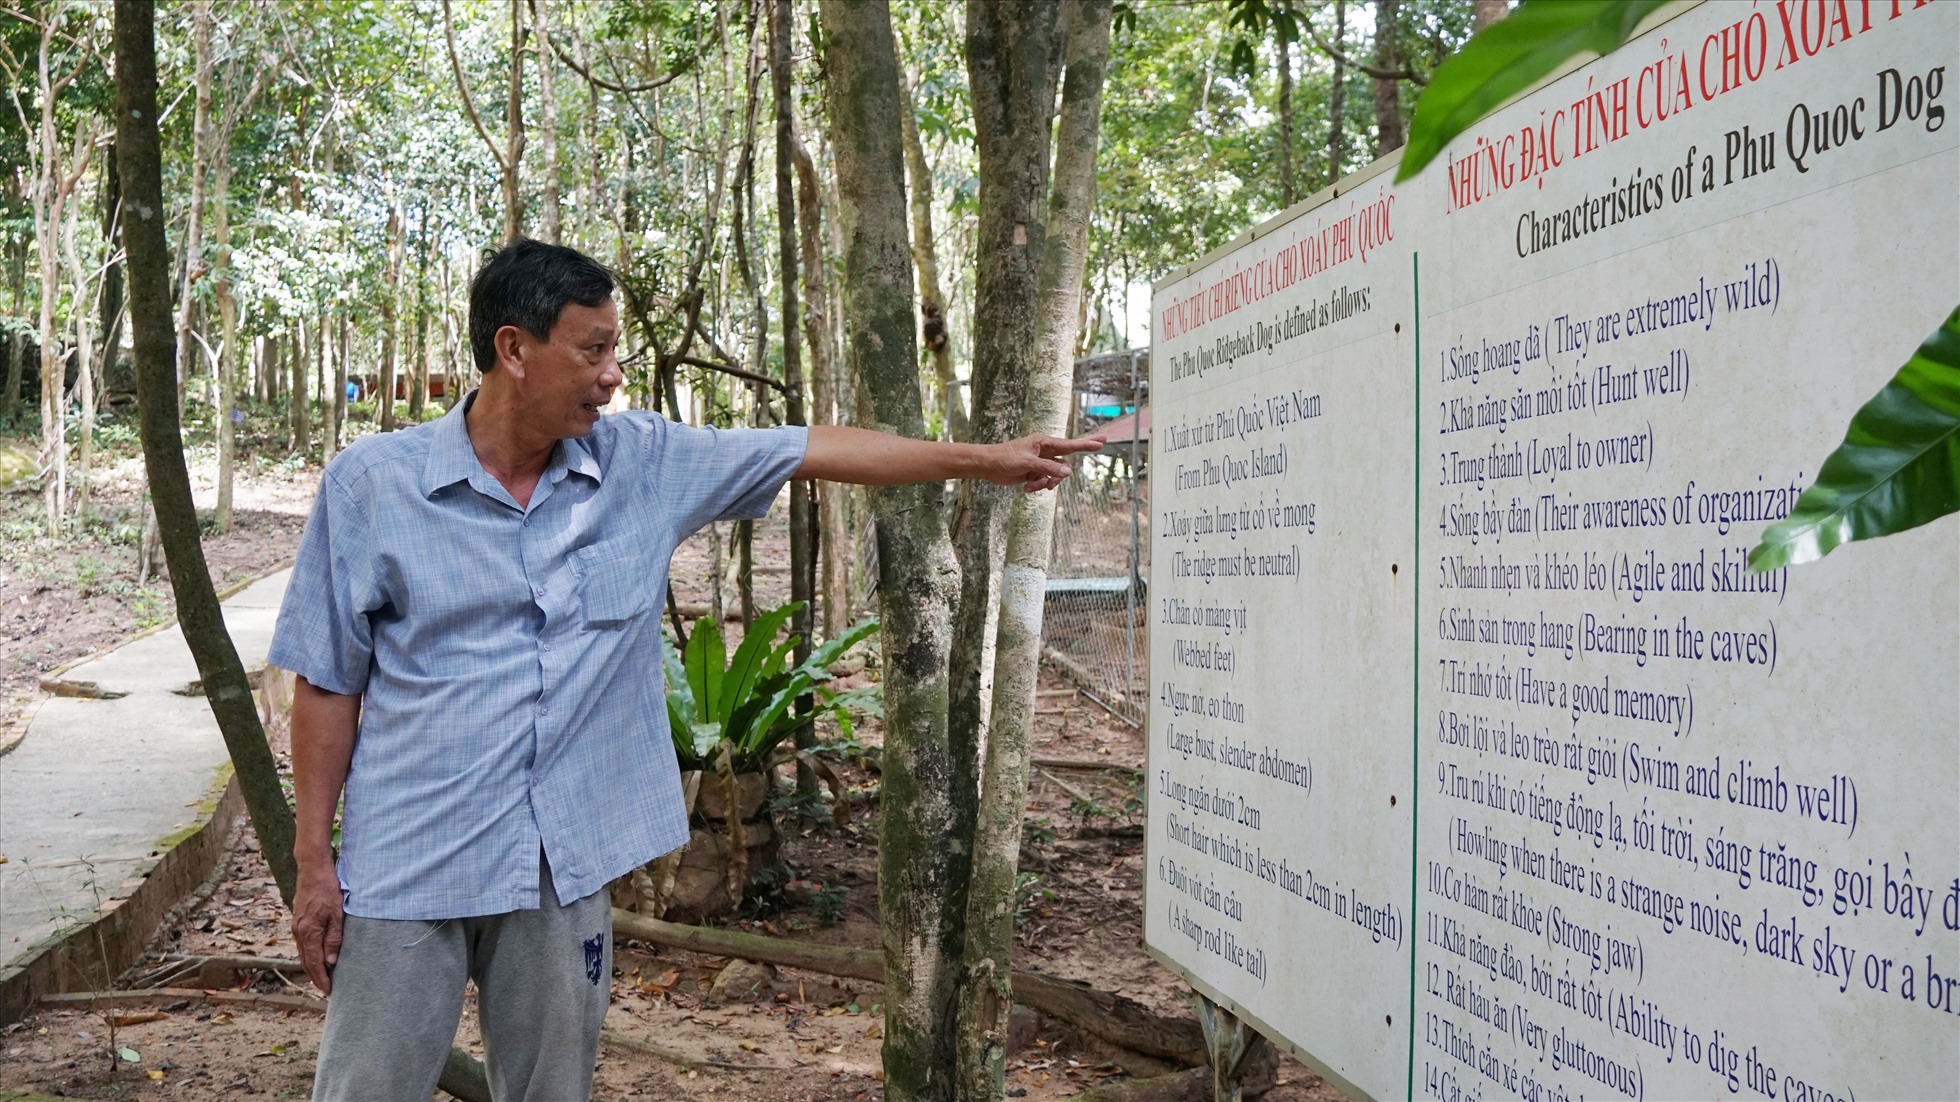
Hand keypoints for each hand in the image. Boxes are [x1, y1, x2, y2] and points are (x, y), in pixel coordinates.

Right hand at [292, 860, 344, 994]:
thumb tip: (331, 962)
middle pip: (306, 961)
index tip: (328, 991)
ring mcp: (296, 926)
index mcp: (308, 932)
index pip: (314, 963)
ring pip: (303, 953)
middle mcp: (298, 932)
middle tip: (327, 990)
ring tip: (323, 978)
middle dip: (315, 977)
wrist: (312, 869)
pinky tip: (317, 957)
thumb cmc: (328, 889)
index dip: (321, 979)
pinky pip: (302, 944)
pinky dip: (309, 955)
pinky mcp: (297, 921)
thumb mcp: (337, 914)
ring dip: (311, 967)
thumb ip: (334, 939)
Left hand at [988, 433, 1105, 491]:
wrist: (988, 466)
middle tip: (1049, 481)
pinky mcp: (1034, 473)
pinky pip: (1045, 482)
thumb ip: (1048, 468)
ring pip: (1055, 476)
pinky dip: (1038, 486)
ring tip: (1032, 484)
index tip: (1103, 441)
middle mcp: (1045, 451)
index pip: (1070, 445)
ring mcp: (1040, 463)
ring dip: (1045, 483)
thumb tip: (1068, 471)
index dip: (1087, 444)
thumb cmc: (1005, 458)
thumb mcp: (1028, 463)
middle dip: (1057, 475)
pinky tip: (1026, 487)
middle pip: (1064, 464)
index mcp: (1044, 442)